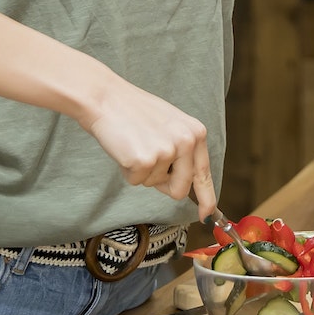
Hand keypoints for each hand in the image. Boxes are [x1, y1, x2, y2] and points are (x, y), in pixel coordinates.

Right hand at [79, 73, 217, 219]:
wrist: (106, 99)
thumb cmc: (134, 112)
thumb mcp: (170, 126)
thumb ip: (182, 150)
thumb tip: (186, 185)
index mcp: (196, 133)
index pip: (204, 173)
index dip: (207, 199)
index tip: (206, 215)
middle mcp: (187, 142)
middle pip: (180, 189)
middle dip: (162, 184)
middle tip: (147, 160)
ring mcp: (167, 151)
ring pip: (155, 185)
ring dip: (142, 172)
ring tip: (134, 145)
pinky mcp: (145, 160)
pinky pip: (137, 182)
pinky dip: (128, 171)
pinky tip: (125, 148)